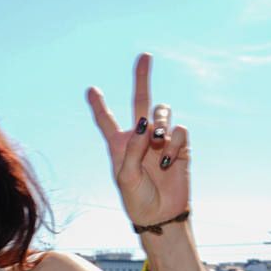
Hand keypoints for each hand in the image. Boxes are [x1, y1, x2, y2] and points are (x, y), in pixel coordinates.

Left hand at [87, 53, 189, 227]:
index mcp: (119, 144)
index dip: (99, 105)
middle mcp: (140, 137)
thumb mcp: (125, 176)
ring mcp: (160, 140)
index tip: (90, 89)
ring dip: (159, 120)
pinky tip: (168, 159)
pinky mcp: (180, 146)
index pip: (106, 120)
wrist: (160, 215)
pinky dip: (173, 141)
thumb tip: (144, 122)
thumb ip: (131, 148)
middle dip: (142, 78)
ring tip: (156, 139)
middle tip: (144, 55)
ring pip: (162, 111)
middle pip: (140, 101)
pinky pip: (179, 130)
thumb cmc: (136, 198)